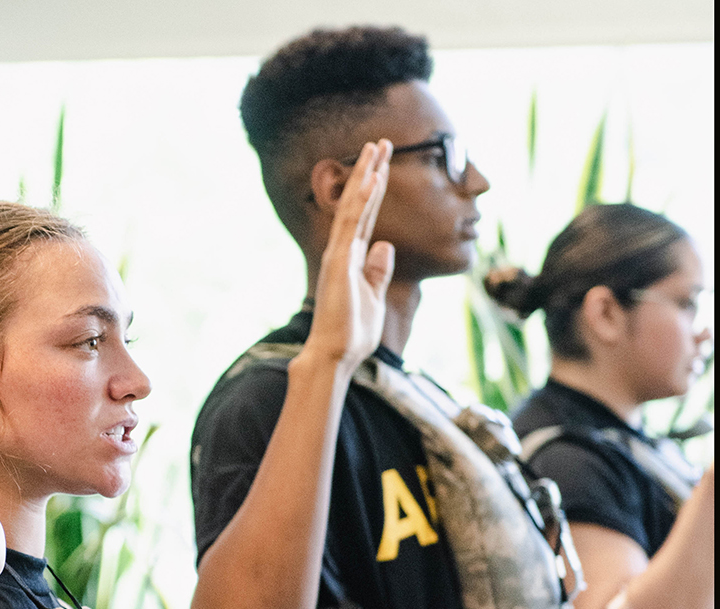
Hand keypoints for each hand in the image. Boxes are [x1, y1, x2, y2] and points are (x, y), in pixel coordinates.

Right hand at [302, 139, 395, 370]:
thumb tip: (385, 245)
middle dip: (371, 171)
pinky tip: (371, 179)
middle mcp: (343, 250)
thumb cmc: (352, 333)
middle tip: (381, 142)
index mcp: (352, 258)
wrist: (334, 355)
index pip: (366, 215)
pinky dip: (361, 201)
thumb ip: (378, 270)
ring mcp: (339, 254)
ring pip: (353, 206)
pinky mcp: (338, 261)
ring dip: (366, 175)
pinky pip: (351, 224)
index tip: (384, 164)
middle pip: (358, 203)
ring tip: (377, 147)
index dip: (375, 188)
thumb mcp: (374, 296)